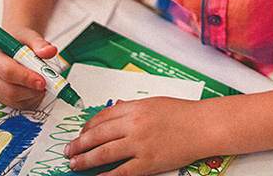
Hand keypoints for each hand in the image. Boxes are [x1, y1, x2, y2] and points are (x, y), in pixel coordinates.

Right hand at [0, 28, 57, 109]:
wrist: (14, 49)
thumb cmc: (19, 44)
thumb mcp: (28, 37)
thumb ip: (39, 43)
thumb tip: (50, 51)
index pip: (8, 72)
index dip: (26, 78)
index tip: (42, 80)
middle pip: (10, 91)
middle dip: (32, 90)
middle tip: (46, 83)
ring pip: (15, 101)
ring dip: (33, 95)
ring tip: (42, 83)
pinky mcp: (3, 100)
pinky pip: (19, 106)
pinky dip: (32, 100)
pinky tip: (36, 88)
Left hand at [65, 97, 207, 175]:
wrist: (204, 126)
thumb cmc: (183, 114)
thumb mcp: (154, 103)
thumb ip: (132, 107)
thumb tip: (114, 107)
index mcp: (135, 108)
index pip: (102, 117)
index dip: (87, 127)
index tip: (79, 134)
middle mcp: (134, 124)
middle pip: (97, 135)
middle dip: (79, 144)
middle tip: (68, 151)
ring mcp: (140, 144)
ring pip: (104, 153)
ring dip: (85, 160)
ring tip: (74, 164)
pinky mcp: (148, 162)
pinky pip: (121, 171)